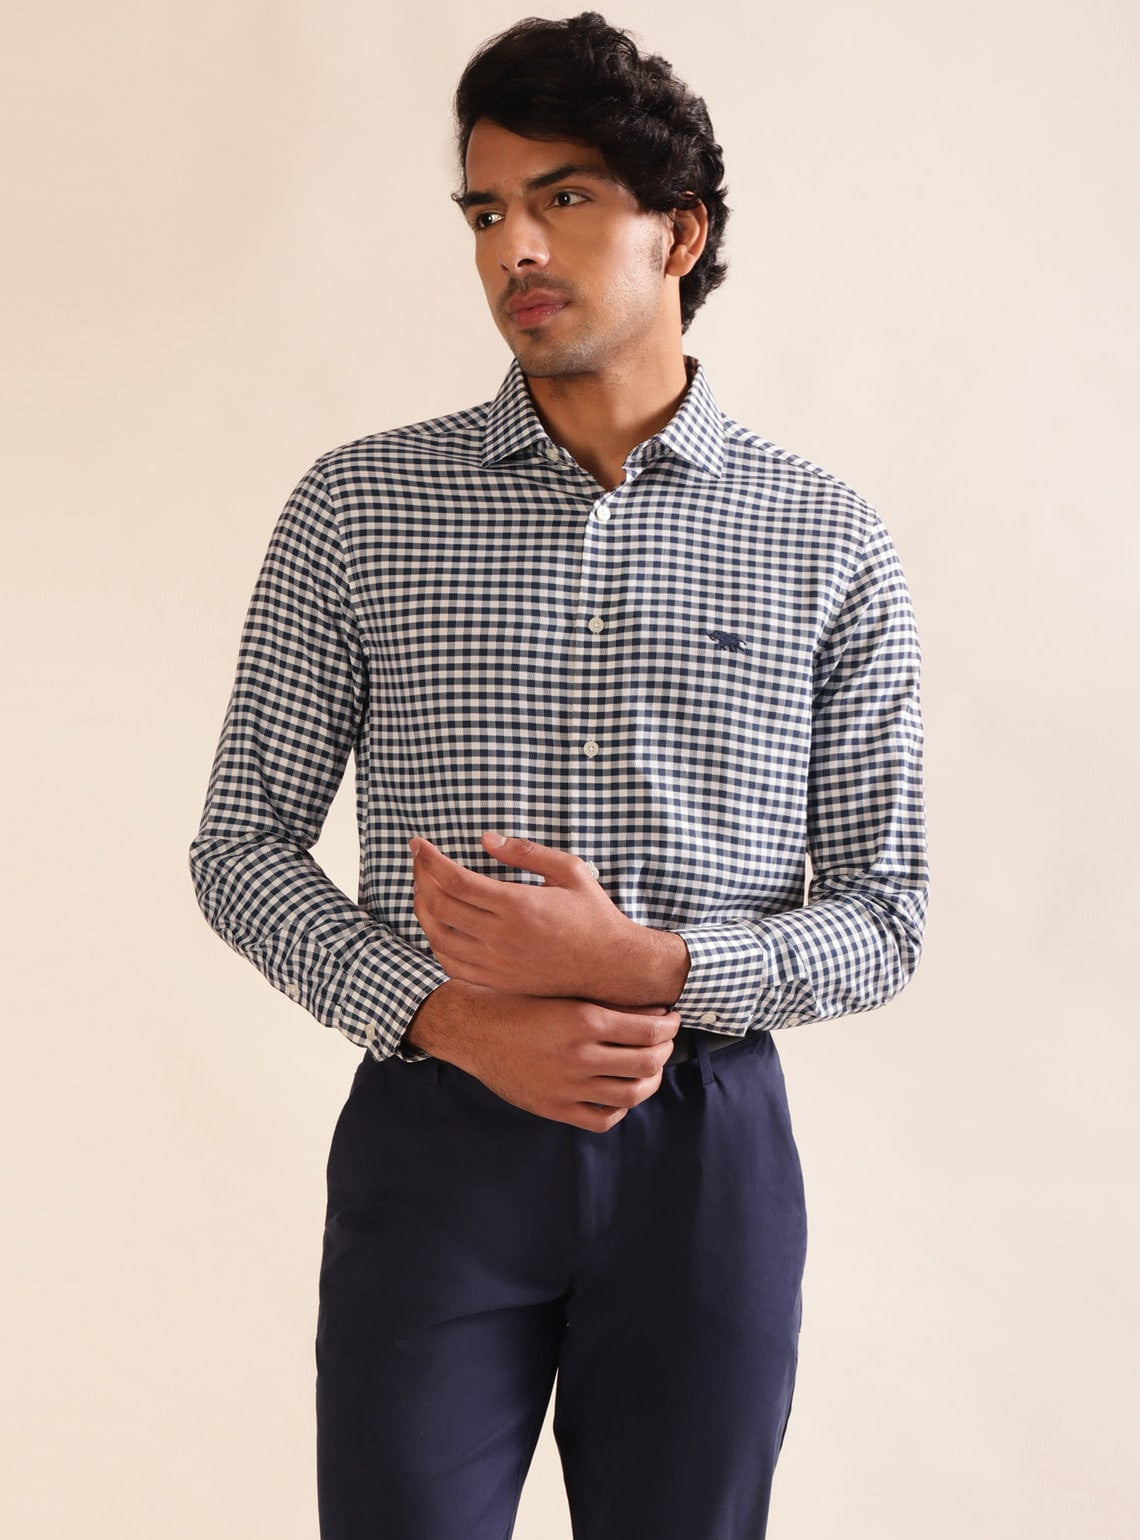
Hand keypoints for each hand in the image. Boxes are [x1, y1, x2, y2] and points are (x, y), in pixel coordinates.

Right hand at [406, 979, 679, 1132]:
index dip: (669, 1025)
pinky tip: (621, 1093)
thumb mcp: (561, 991)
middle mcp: (579, 1055)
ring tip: (651, 1067)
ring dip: (650, 1079)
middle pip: (647, 1061)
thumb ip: (605, 999)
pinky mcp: (555, 1107)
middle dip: (665, 1050)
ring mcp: (568, 1085)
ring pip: (632, 1092)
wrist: (473, 1029)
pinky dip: (621, 1108)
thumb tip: (654, 1008)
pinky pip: (603, 1118)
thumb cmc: (517, 1001)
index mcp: (583, 1019)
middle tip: (666, 1041)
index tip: (672, 1019)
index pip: (648, 1029)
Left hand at [410, 833, 689, 1004]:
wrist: (612, 967)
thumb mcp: (570, 870)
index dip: (428, 859)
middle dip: (419, 878)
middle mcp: (502, 936)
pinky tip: (438, 924)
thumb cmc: (594, 914)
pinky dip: (435, 942)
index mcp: (518, 904)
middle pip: (438, 905)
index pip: (454, 879)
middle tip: (419, 862)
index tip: (419, 844)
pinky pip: (450, 963)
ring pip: (438, 936)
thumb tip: (487, 839)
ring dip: (422, 910)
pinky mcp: (498, 981)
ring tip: (423, 890)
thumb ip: (526, 853)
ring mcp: (497, 963)